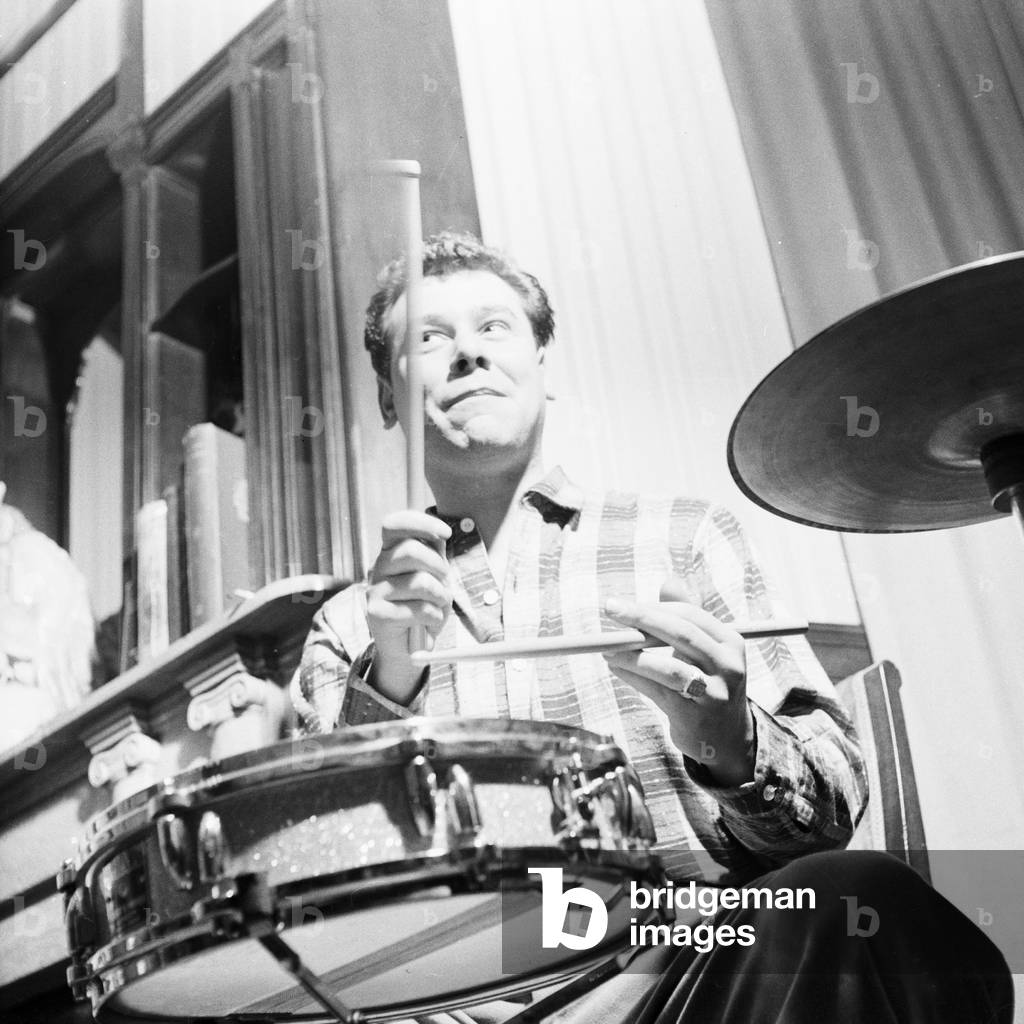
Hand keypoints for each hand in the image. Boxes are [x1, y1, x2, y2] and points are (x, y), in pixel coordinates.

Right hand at [366, 511, 452, 703]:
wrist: (409, 647)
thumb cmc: (424, 606)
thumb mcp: (433, 575)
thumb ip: (434, 553)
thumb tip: (441, 535)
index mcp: (391, 552)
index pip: (394, 524)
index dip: (421, 522)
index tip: (446, 534)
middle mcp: (378, 567)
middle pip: (411, 551)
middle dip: (438, 566)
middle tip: (444, 581)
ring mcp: (374, 591)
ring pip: (419, 582)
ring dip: (440, 596)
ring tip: (438, 606)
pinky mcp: (377, 614)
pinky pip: (418, 609)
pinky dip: (434, 617)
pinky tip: (429, 622)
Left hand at [603, 579, 754, 786]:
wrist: (727, 738)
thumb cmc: (707, 682)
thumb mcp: (704, 649)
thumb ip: (686, 617)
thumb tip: (669, 582)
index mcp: (731, 642)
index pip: (690, 615)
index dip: (655, 607)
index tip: (625, 605)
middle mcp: (729, 666)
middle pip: (681, 634)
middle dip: (641, 618)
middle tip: (611, 608)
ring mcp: (715, 693)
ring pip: (668, 667)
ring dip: (632, 655)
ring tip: (607, 649)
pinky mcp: (696, 717)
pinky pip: (658, 692)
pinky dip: (633, 678)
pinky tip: (616, 669)